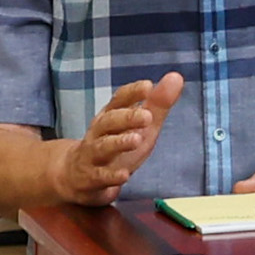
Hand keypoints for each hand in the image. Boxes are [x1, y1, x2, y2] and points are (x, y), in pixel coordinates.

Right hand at [54, 74, 185, 206]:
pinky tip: (124, 175)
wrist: (78, 175)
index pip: (118, 100)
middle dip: (127, 117)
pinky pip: (100, 176)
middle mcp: (99, 133)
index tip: (148, 85)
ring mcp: (93, 155)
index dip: (131, 93)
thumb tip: (176, 77)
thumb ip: (157, 104)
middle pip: (109, 121)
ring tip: (136, 140)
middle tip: (147, 116)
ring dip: (119, 143)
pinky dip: (111, 175)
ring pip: (102, 146)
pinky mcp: (91, 177)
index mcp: (111, 116)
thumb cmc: (115, 145)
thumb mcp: (140, 126)